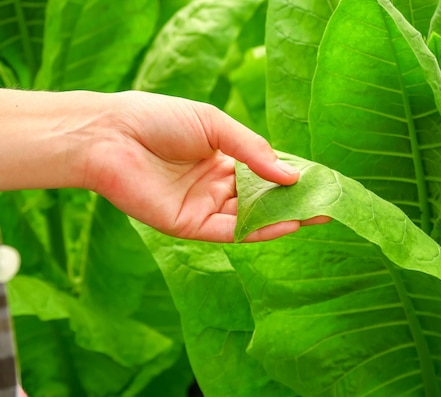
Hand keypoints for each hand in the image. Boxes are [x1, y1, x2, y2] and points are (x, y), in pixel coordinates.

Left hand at [83, 91, 329, 241]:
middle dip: (293, 203)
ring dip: (282, 219)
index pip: (263, 171)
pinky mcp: (189, 225)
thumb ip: (253, 150)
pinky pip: (230, 232)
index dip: (291, 176)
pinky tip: (287, 224)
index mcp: (220, 158)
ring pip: (250, 218)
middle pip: (261, 198)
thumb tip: (292, 174)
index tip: (320, 181)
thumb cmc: (159, 119)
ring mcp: (203, 207)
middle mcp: (214, 185)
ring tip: (317, 216)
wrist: (112, 134)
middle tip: (327, 205)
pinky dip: (259, 231)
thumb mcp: (214, 125)